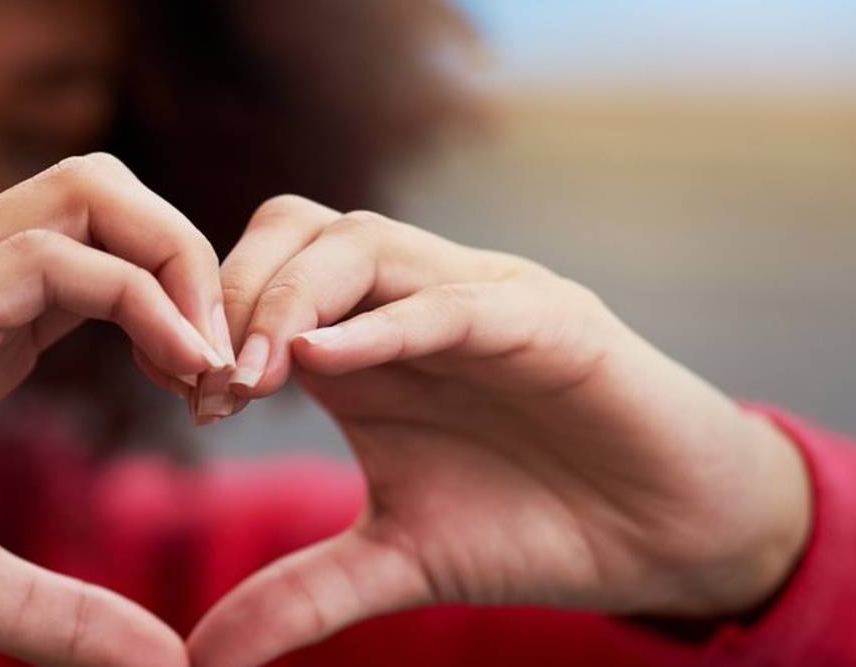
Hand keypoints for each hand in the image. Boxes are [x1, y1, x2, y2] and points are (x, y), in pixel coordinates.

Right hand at [0, 153, 232, 666]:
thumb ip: (66, 614)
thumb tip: (163, 661)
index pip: (104, 251)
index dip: (181, 305)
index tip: (217, 402)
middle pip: (108, 189)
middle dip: (194, 258)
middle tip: (229, 368)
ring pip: (92, 190)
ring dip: (180, 265)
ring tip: (212, 369)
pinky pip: (57, 260)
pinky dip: (143, 299)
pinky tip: (180, 374)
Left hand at [189, 196, 811, 666]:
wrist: (669, 536)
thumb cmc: (535, 526)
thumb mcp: (398, 563)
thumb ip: (301, 594)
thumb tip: (201, 656)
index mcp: (366, 341)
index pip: (264, 275)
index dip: (211, 322)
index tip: (186, 401)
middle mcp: (413, 300)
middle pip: (298, 231)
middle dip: (237, 294)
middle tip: (210, 384)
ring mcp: (480, 298)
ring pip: (364, 243)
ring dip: (293, 299)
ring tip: (257, 376)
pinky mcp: (550, 319)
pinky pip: (456, 299)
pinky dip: (390, 320)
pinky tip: (331, 360)